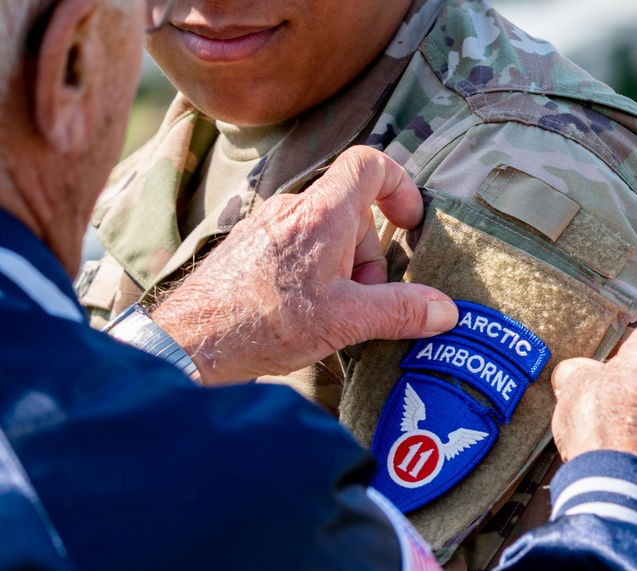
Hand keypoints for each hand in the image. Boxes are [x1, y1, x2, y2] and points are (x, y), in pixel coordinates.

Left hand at [152, 146, 458, 385]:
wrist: (192, 341)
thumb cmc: (264, 323)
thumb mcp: (346, 321)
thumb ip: (400, 310)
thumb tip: (444, 310)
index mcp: (323, 214)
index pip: (369, 163)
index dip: (399, 184)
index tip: (409, 222)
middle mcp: (292, 208)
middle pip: (351, 211)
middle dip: (368, 254)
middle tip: (364, 299)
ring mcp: (266, 225)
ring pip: (323, 232)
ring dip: (341, 268)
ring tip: (332, 313)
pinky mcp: (247, 245)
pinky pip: (295, 246)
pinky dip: (312, 272)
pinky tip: (301, 313)